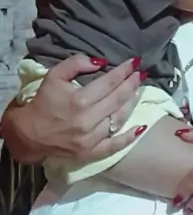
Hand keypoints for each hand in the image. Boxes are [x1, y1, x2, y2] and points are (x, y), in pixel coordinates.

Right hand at [1, 55, 141, 163]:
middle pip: (118, 99)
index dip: (124, 71)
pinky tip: (141, 127)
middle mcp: (88, 120)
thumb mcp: (54, 75)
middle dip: (131, 83)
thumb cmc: (43, 101)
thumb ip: (77, 63)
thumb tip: (101, 62)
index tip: (135, 62)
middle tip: (141, 73)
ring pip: (119, 119)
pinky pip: (114, 146)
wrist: (28, 134)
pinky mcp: (90, 153)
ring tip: (138, 90)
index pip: (110, 82)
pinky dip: (129, 137)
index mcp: (80, 100)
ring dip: (132, 103)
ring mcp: (90, 139)